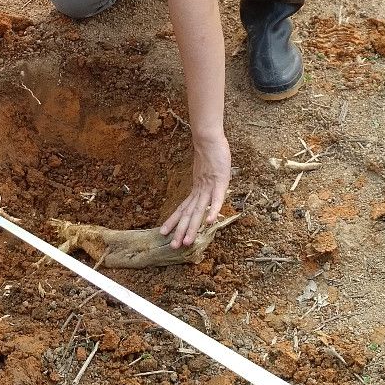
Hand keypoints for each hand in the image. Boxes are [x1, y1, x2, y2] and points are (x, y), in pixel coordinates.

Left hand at [161, 132, 230, 249]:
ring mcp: (210, 187)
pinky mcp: (220, 181)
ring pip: (199, 210)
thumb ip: (205, 183)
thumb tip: (201, 191)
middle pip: (189, 214)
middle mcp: (200, 191)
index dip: (174, 221)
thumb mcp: (207, 173)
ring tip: (186, 241)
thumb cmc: (210, 153)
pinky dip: (213, 210)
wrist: (209, 137)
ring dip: (193, 227)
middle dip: (181, 231)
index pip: (183, 209)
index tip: (164, 233)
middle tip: (173, 246)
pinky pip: (216, 199)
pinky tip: (208, 222)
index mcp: (196, 189)